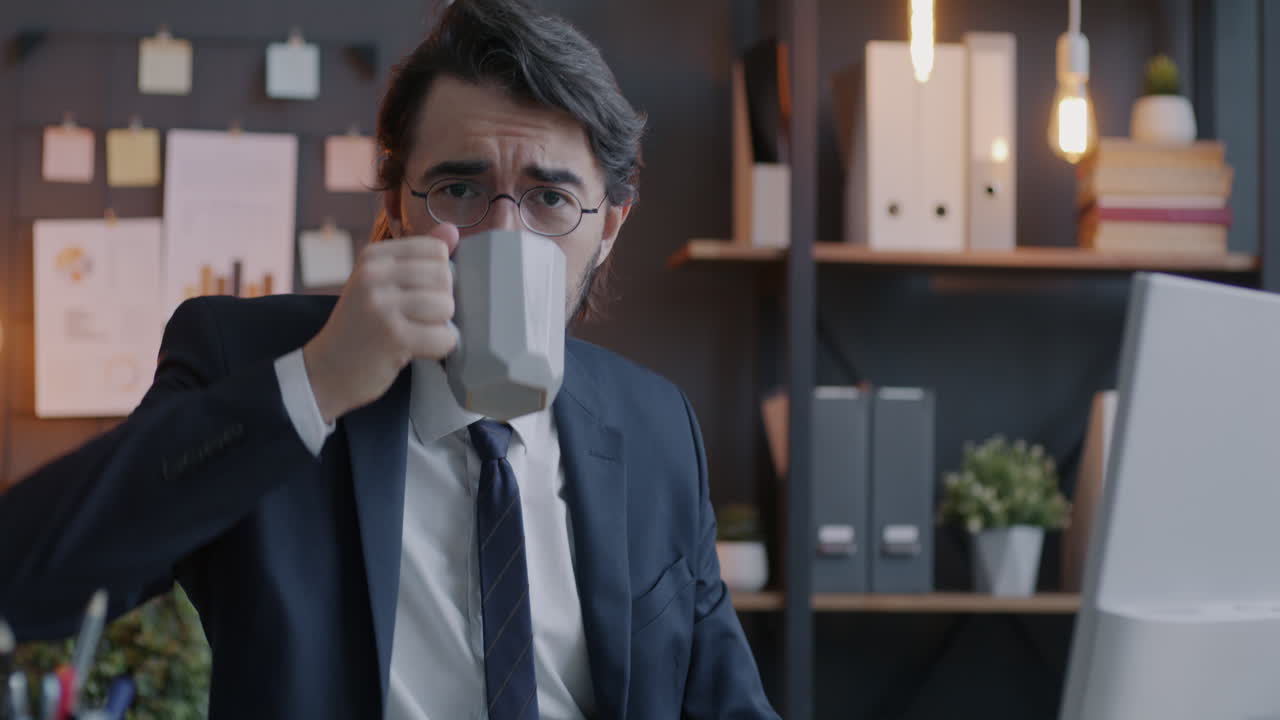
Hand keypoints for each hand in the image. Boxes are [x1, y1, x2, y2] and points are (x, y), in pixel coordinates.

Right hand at [303, 226, 459, 421]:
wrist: (327, 370)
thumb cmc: (362, 325)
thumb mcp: (381, 283)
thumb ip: (418, 256)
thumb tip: (452, 230)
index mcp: (373, 257)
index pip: (436, 250)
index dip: (438, 276)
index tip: (417, 295)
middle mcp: (374, 275)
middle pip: (445, 277)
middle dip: (441, 303)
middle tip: (417, 319)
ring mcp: (382, 305)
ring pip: (446, 306)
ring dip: (440, 326)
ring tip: (416, 333)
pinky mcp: (393, 337)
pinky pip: (444, 337)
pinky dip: (439, 348)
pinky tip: (418, 350)